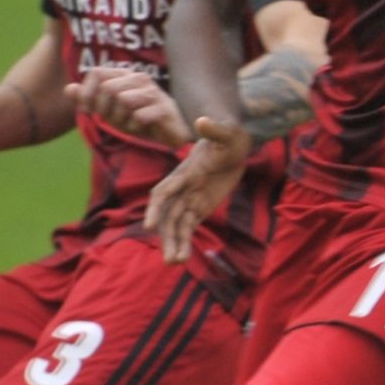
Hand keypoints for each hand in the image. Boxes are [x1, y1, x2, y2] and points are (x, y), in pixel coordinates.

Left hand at [71, 66, 190, 147]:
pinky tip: (141, 128)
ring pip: (123, 101)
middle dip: (105, 110)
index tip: (88, 110)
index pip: (96, 73)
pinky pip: (138, 116)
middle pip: (108, 88)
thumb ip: (89, 99)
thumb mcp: (109, 111)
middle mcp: (139, 79)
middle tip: (113, 121)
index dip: (87, 93)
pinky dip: (135, 127)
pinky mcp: (164, 108)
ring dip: (121, 119)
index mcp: (124, 75)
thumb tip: (68, 89)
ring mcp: (153, 92)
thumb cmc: (137, 120)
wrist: (169, 134)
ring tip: (129, 124)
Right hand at [144, 117, 250, 262]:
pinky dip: (184, 242)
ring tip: (175, 263)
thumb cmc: (229, 135)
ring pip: (176, 225)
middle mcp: (182, 188)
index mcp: (184, 172)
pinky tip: (183, 258)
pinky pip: (188, 227)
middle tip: (168, 258)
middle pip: (168, 215)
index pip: (165, 192)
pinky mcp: (199, 207)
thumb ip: (214, 130)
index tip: (151, 226)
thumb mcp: (226, 132)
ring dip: (174, 243)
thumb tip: (202, 121)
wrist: (233, 143)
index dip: (157, 208)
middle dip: (167, 236)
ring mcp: (189, 199)